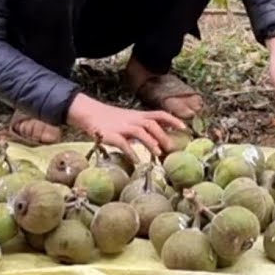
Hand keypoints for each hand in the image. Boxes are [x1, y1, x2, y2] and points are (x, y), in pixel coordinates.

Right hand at [66, 93, 184, 159]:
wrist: (90, 114)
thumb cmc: (113, 120)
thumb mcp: (131, 120)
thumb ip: (145, 128)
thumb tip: (163, 138)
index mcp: (139, 115)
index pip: (160, 114)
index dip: (173, 120)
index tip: (184, 128)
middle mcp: (133, 120)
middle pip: (152, 124)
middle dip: (163, 135)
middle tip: (171, 149)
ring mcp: (122, 127)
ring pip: (140, 131)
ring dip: (151, 142)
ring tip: (158, 153)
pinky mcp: (111, 135)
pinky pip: (123, 143)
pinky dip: (131, 152)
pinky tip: (136, 161)